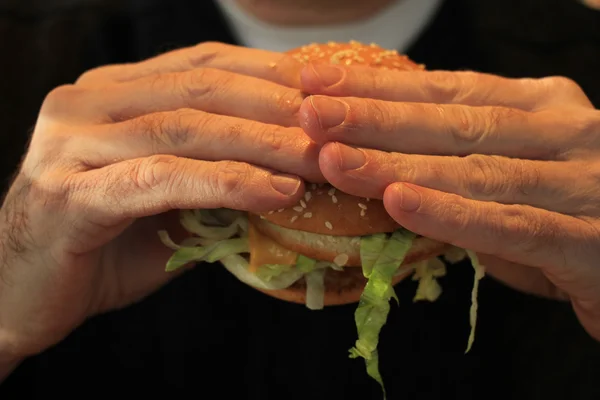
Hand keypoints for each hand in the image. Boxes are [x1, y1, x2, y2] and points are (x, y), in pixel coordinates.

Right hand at [0, 42, 320, 368]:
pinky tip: (275, 192)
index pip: (204, 65)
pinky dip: (225, 182)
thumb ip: (216, 175)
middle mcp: (88, 102)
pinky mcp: (68, 191)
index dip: (270, 74)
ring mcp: (72, 142)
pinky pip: (161, 177)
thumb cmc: (104, 245)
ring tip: (319, 161)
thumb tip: (291, 170)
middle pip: (202, 89)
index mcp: (114, 93)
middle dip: (278, 106)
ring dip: (263, 143)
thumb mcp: (170, 198)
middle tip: (339, 127)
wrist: (25, 296)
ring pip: (186, 127)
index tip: (329, 91)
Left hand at [298, 63, 599, 339]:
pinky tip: (400, 204)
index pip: (449, 89)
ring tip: (335, 159)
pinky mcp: (590, 239)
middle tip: (310, 114)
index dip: (381, 86)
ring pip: (476, 170)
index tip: (318, 81)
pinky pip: (511, 225)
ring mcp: (583, 182)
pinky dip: (452, 215)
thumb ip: (463, 162)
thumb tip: (382, 161)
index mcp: (541, 106)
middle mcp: (565, 130)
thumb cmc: (571, 214)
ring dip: (398, 164)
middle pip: (455, 122)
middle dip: (375, 118)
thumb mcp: (515, 173)